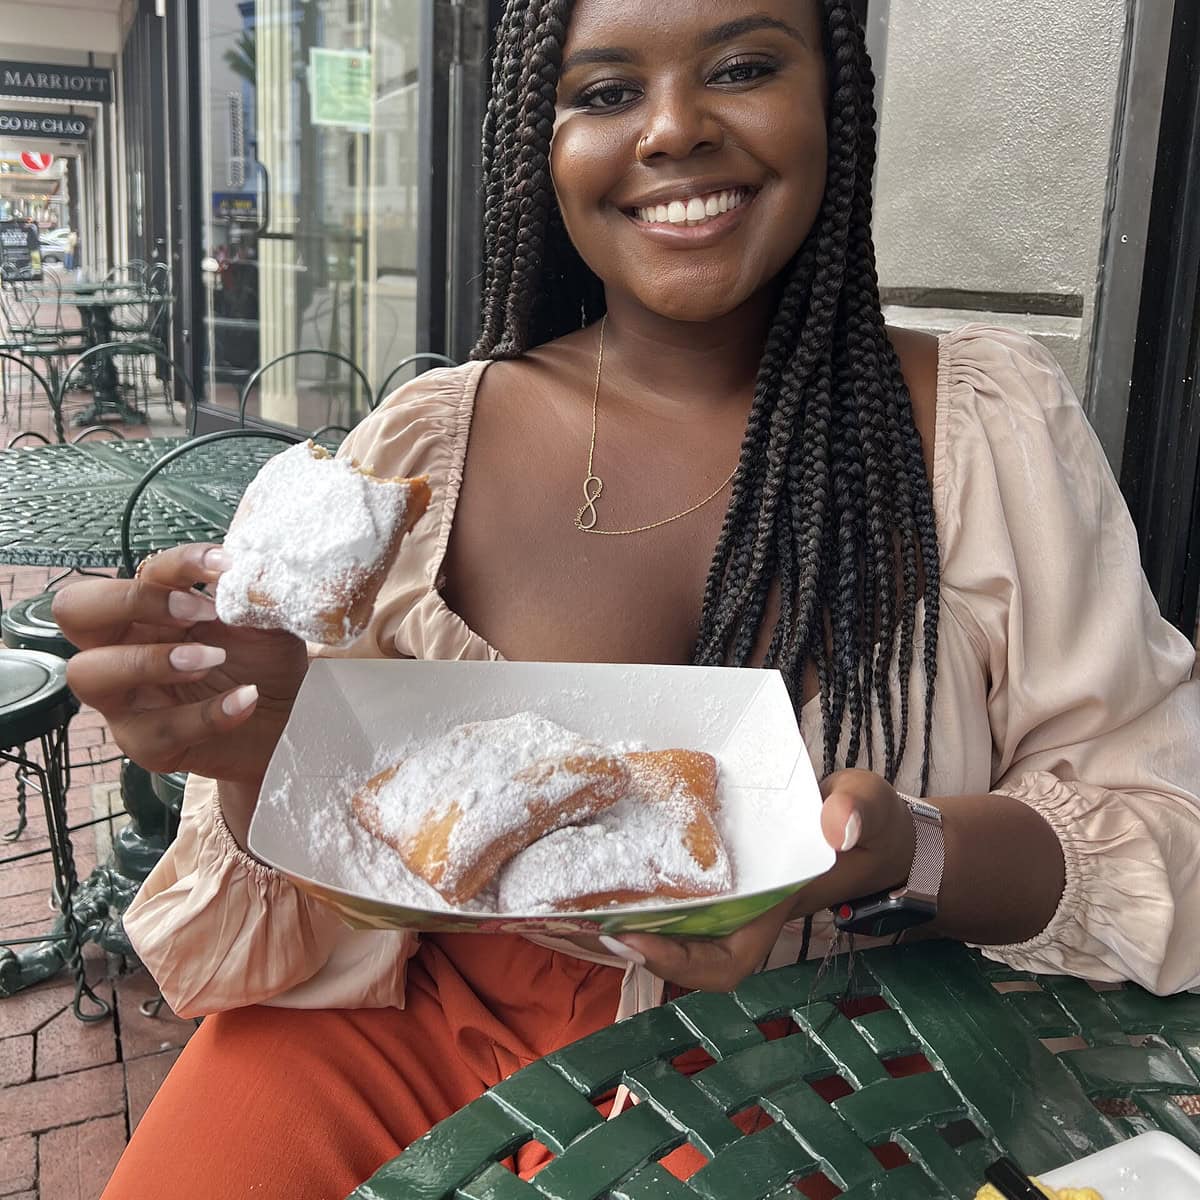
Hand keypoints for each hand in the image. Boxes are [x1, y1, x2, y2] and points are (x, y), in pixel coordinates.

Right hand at [54, 543, 307, 785]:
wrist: (285, 720)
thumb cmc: (262, 662)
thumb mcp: (264, 622)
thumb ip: (251, 595)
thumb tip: (249, 570)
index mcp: (150, 609)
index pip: (138, 574)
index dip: (177, 565)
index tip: (225, 566)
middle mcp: (124, 647)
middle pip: (76, 610)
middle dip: (133, 602)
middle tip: (200, 612)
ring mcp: (126, 699)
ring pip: (89, 673)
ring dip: (152, 660)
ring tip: (215, 658)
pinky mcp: (146, 744)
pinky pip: (157, 731)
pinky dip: (207, 714)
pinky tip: (246, 697)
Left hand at [597, 770, 915, 991]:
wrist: (866, 820)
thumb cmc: (866, 820)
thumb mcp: (868, 806)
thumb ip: (856, 812)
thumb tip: (837, 826)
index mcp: (772, 909)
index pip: (724, 963)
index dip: (679, 962)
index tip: (635, 940)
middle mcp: (741, 910)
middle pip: (677, 950)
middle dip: (624, 942)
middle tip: (567, 917)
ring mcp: (724, 892)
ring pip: (665, 921)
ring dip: (617, 916)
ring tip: (558, 898)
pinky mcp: (711, 867)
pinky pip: (667, 887)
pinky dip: (632, 883)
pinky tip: (593, 861)